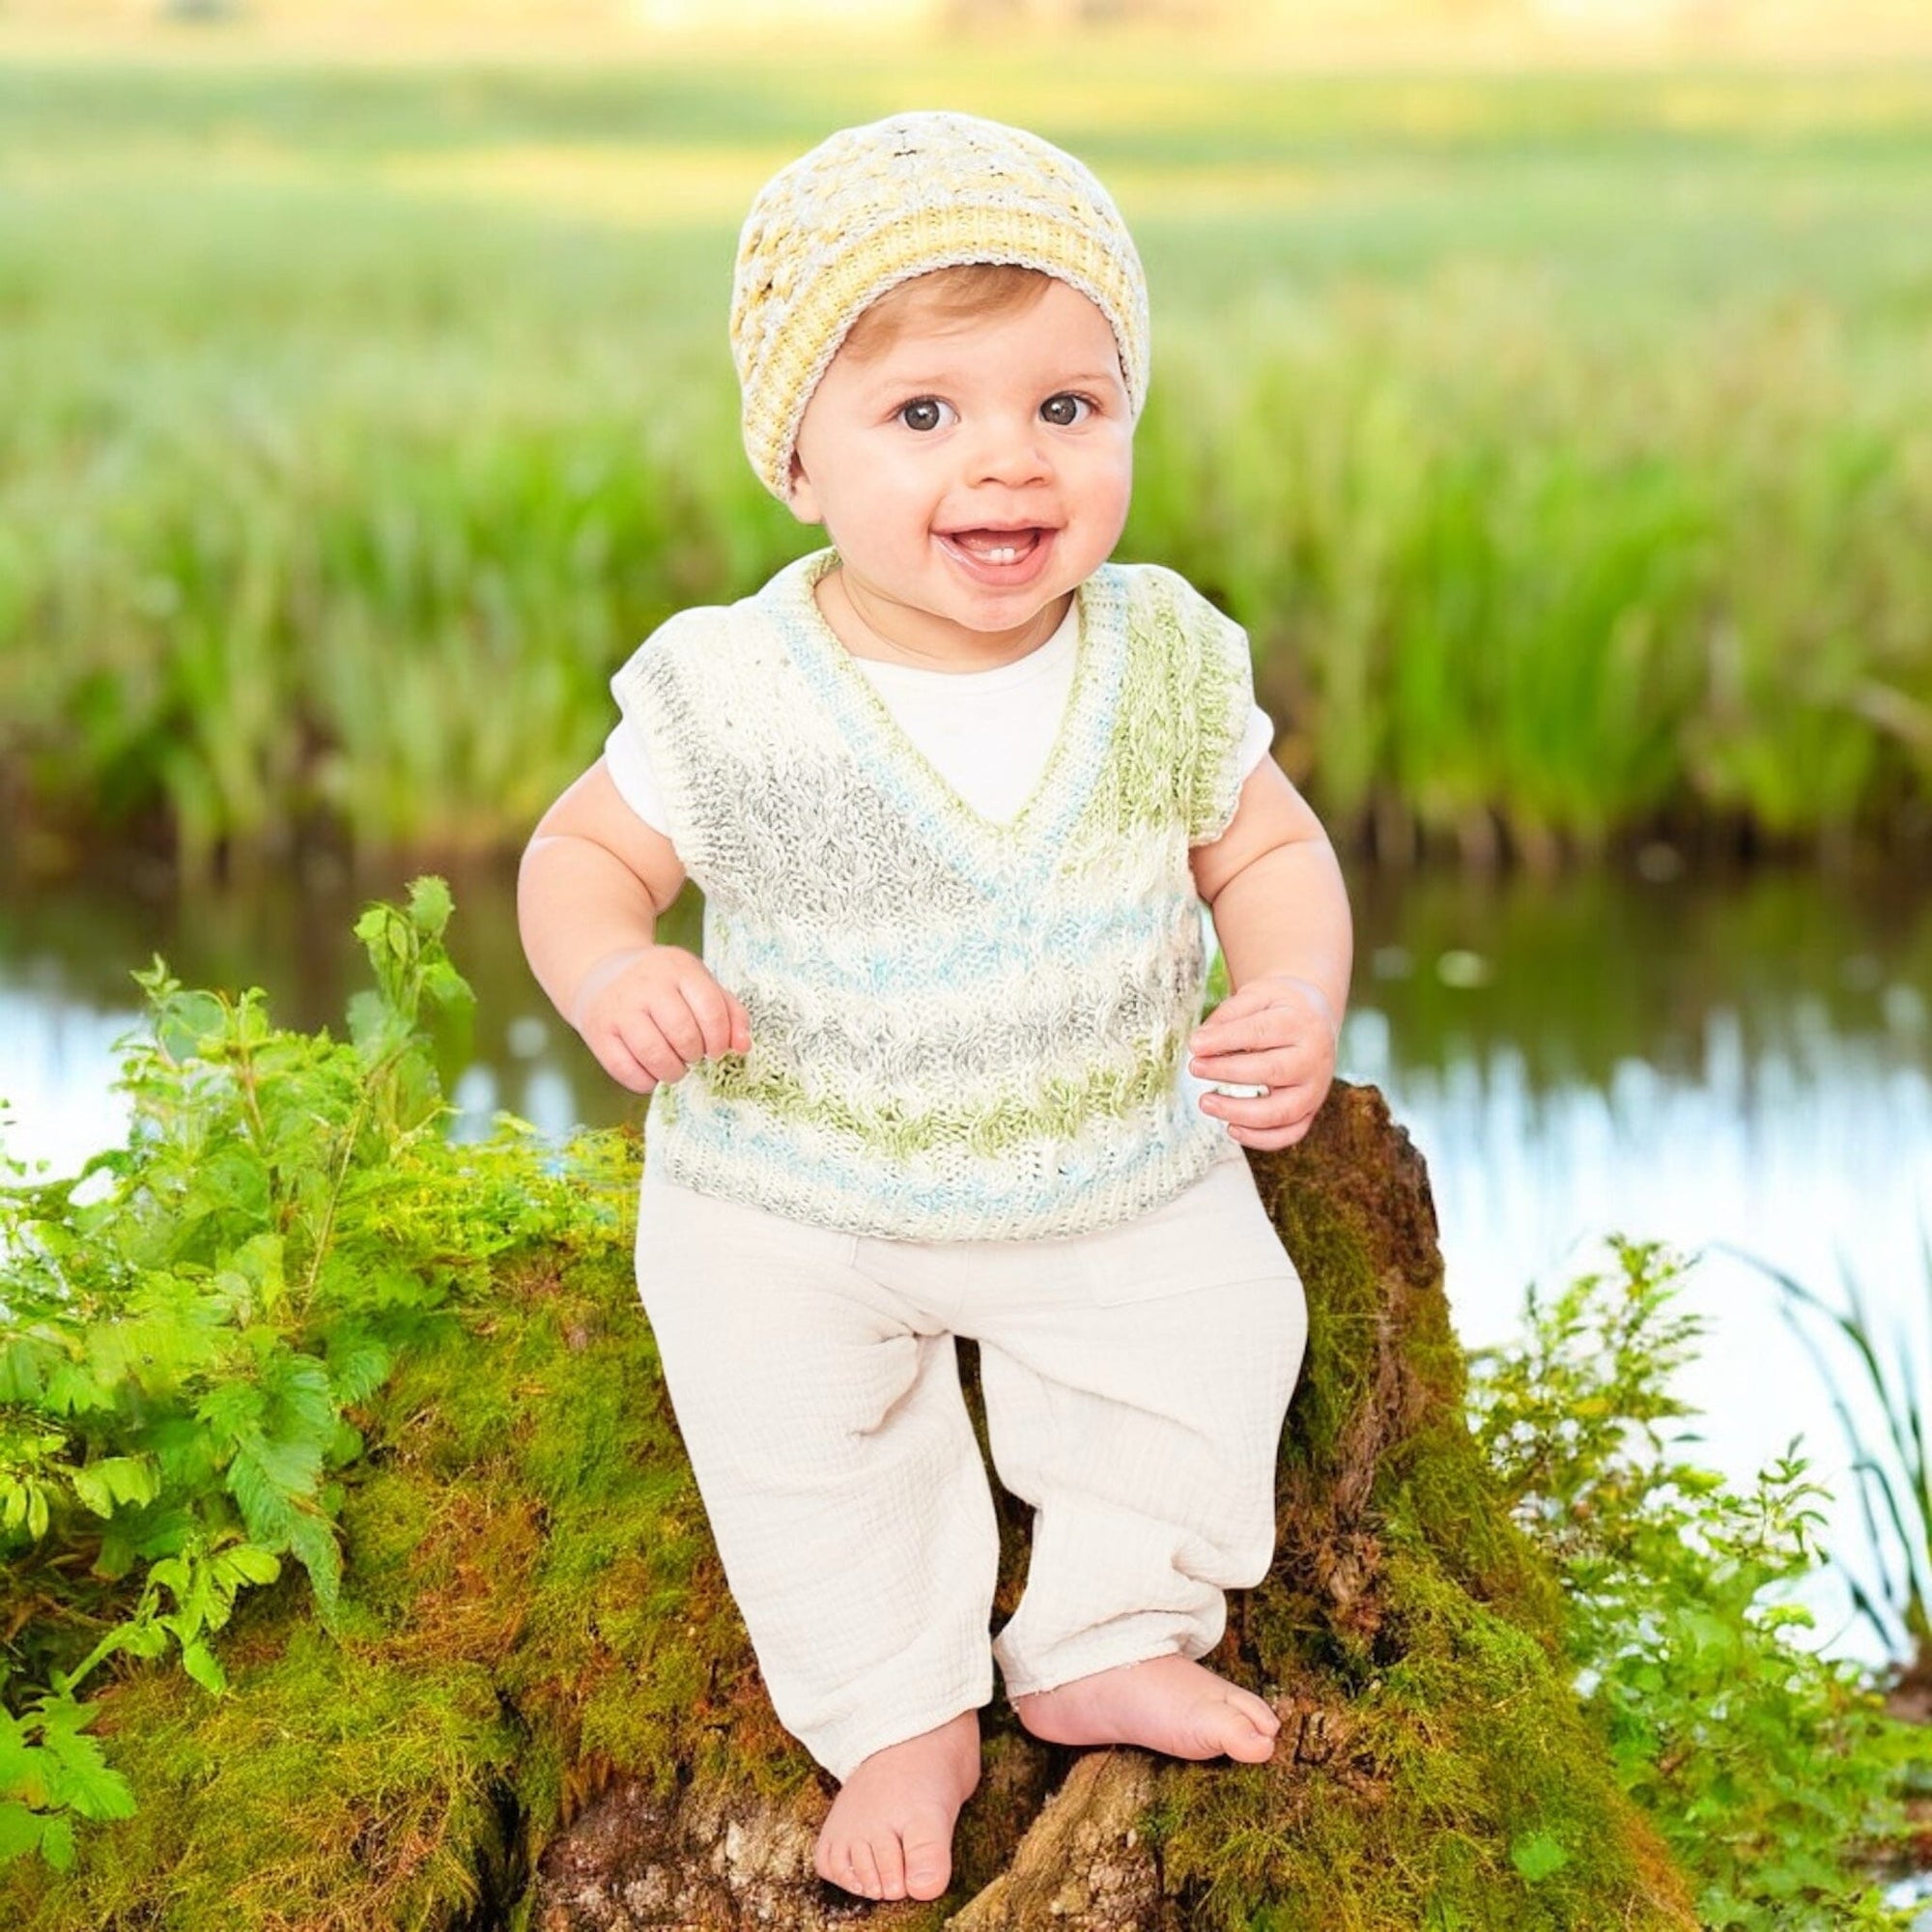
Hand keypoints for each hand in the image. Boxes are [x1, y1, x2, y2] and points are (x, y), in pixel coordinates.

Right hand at [569, 945, 750, 1094]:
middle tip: (693, 1056)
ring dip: (673, 1071)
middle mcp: (646, 984)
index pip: (710, 1009)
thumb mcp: (698, 983)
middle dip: (695, 1055)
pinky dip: (645, 1081)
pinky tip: (651, 1073)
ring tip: (675, 1068)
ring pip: (654, 1054)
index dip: (720, 1039)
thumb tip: (743, 1046)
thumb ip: (729, 1011)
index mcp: (679, 968)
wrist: (601, 970)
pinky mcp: (598, 1030)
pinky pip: (625, 1069)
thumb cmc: (662, 984)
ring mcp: (619, 1007)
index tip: (716, 1050)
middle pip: (683, 1034)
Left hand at [1187, 973, 1338, 1150]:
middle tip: (1195, 1067)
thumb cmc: (1279, 1008)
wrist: (1316, 1018)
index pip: (1260, 1033)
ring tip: (1205, 1102)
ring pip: (1282, 1111)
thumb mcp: (1258, 996)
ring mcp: (1315, 1089)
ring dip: (1239, 1112)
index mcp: (1301, 1023)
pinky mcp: (1311, 1110)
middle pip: (1272, 1071)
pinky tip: (1231, 1129)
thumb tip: (1199, 1044)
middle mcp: (1314, 1058)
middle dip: (1227, 1072)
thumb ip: (1229, 1016)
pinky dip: (1261, 1139)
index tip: (1195, 1045)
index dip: (1224, 1040)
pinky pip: (1290, 1134)